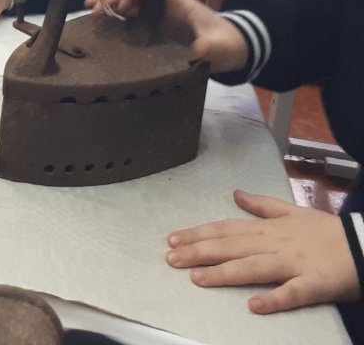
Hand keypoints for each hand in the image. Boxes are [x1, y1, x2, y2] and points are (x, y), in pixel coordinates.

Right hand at [85, 0, 249, 72]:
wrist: (230, 51)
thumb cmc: (226, 43)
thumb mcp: (221, 45)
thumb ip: (211, 46)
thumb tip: (199, 50)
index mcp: (174, 0)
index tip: (119, 7)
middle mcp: (160, 4)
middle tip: (92, 8)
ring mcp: (154, 16)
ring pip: (125, 5)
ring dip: (107, 6)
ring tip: (89, 13)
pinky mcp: (150, 30)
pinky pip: (127, 21)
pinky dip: (112, 21)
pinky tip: (99, 27)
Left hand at [167, 190, 359, 313]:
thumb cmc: (327, 231)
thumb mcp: (292, 212)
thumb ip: (262, 205)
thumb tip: (236, 194)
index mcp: (269, 228)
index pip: (226, 229)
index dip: (198, 234)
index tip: (172, 239)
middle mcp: (275, 244)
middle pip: (232, 247)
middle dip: (199, 252)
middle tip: (171, 259)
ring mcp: (294, 264)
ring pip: (253, 268)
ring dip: (224, 273)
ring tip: (197, 279)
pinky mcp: (314, 284)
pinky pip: (292, 293)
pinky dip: (273, 299)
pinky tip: (254, 306)